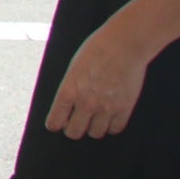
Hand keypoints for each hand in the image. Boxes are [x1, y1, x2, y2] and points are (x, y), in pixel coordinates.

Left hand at [44, 23, 147, 138]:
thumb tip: (67, 104)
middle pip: (74, 132)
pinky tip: (110, 118)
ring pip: (95, 133)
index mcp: (68, 91)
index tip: (57, 123)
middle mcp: (86, 102)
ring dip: (93, 128)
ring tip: (95, 118)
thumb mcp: (73, 68)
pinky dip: (111, 126)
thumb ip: (70, 88)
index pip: (55, 121)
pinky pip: (115, 129)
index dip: (55, 124)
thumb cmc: (96, 50)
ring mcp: (106, 107)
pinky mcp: (124, 108)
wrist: (123, 44)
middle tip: (76, 122)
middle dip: (73, 129)